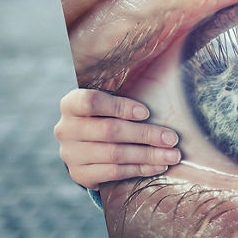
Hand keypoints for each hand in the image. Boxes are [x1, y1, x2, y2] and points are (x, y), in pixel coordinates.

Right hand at [54, 88, 180, 188]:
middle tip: (172, 138)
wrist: (85, 149)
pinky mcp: (80, 174)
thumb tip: (164, 64)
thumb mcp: (108, 101)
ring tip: (172, 155)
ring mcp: (70, 154)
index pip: (91, 102)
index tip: (146, 113)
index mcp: (70, 104)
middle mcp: (66, 129)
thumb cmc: (105, 116)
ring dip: (148, 155)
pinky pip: (113, 173)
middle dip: (145, 134)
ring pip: (114, 154)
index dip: (119, 107)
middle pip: (109, 131)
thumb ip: (126, 91)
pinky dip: (139, 169)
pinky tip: (157, 166)